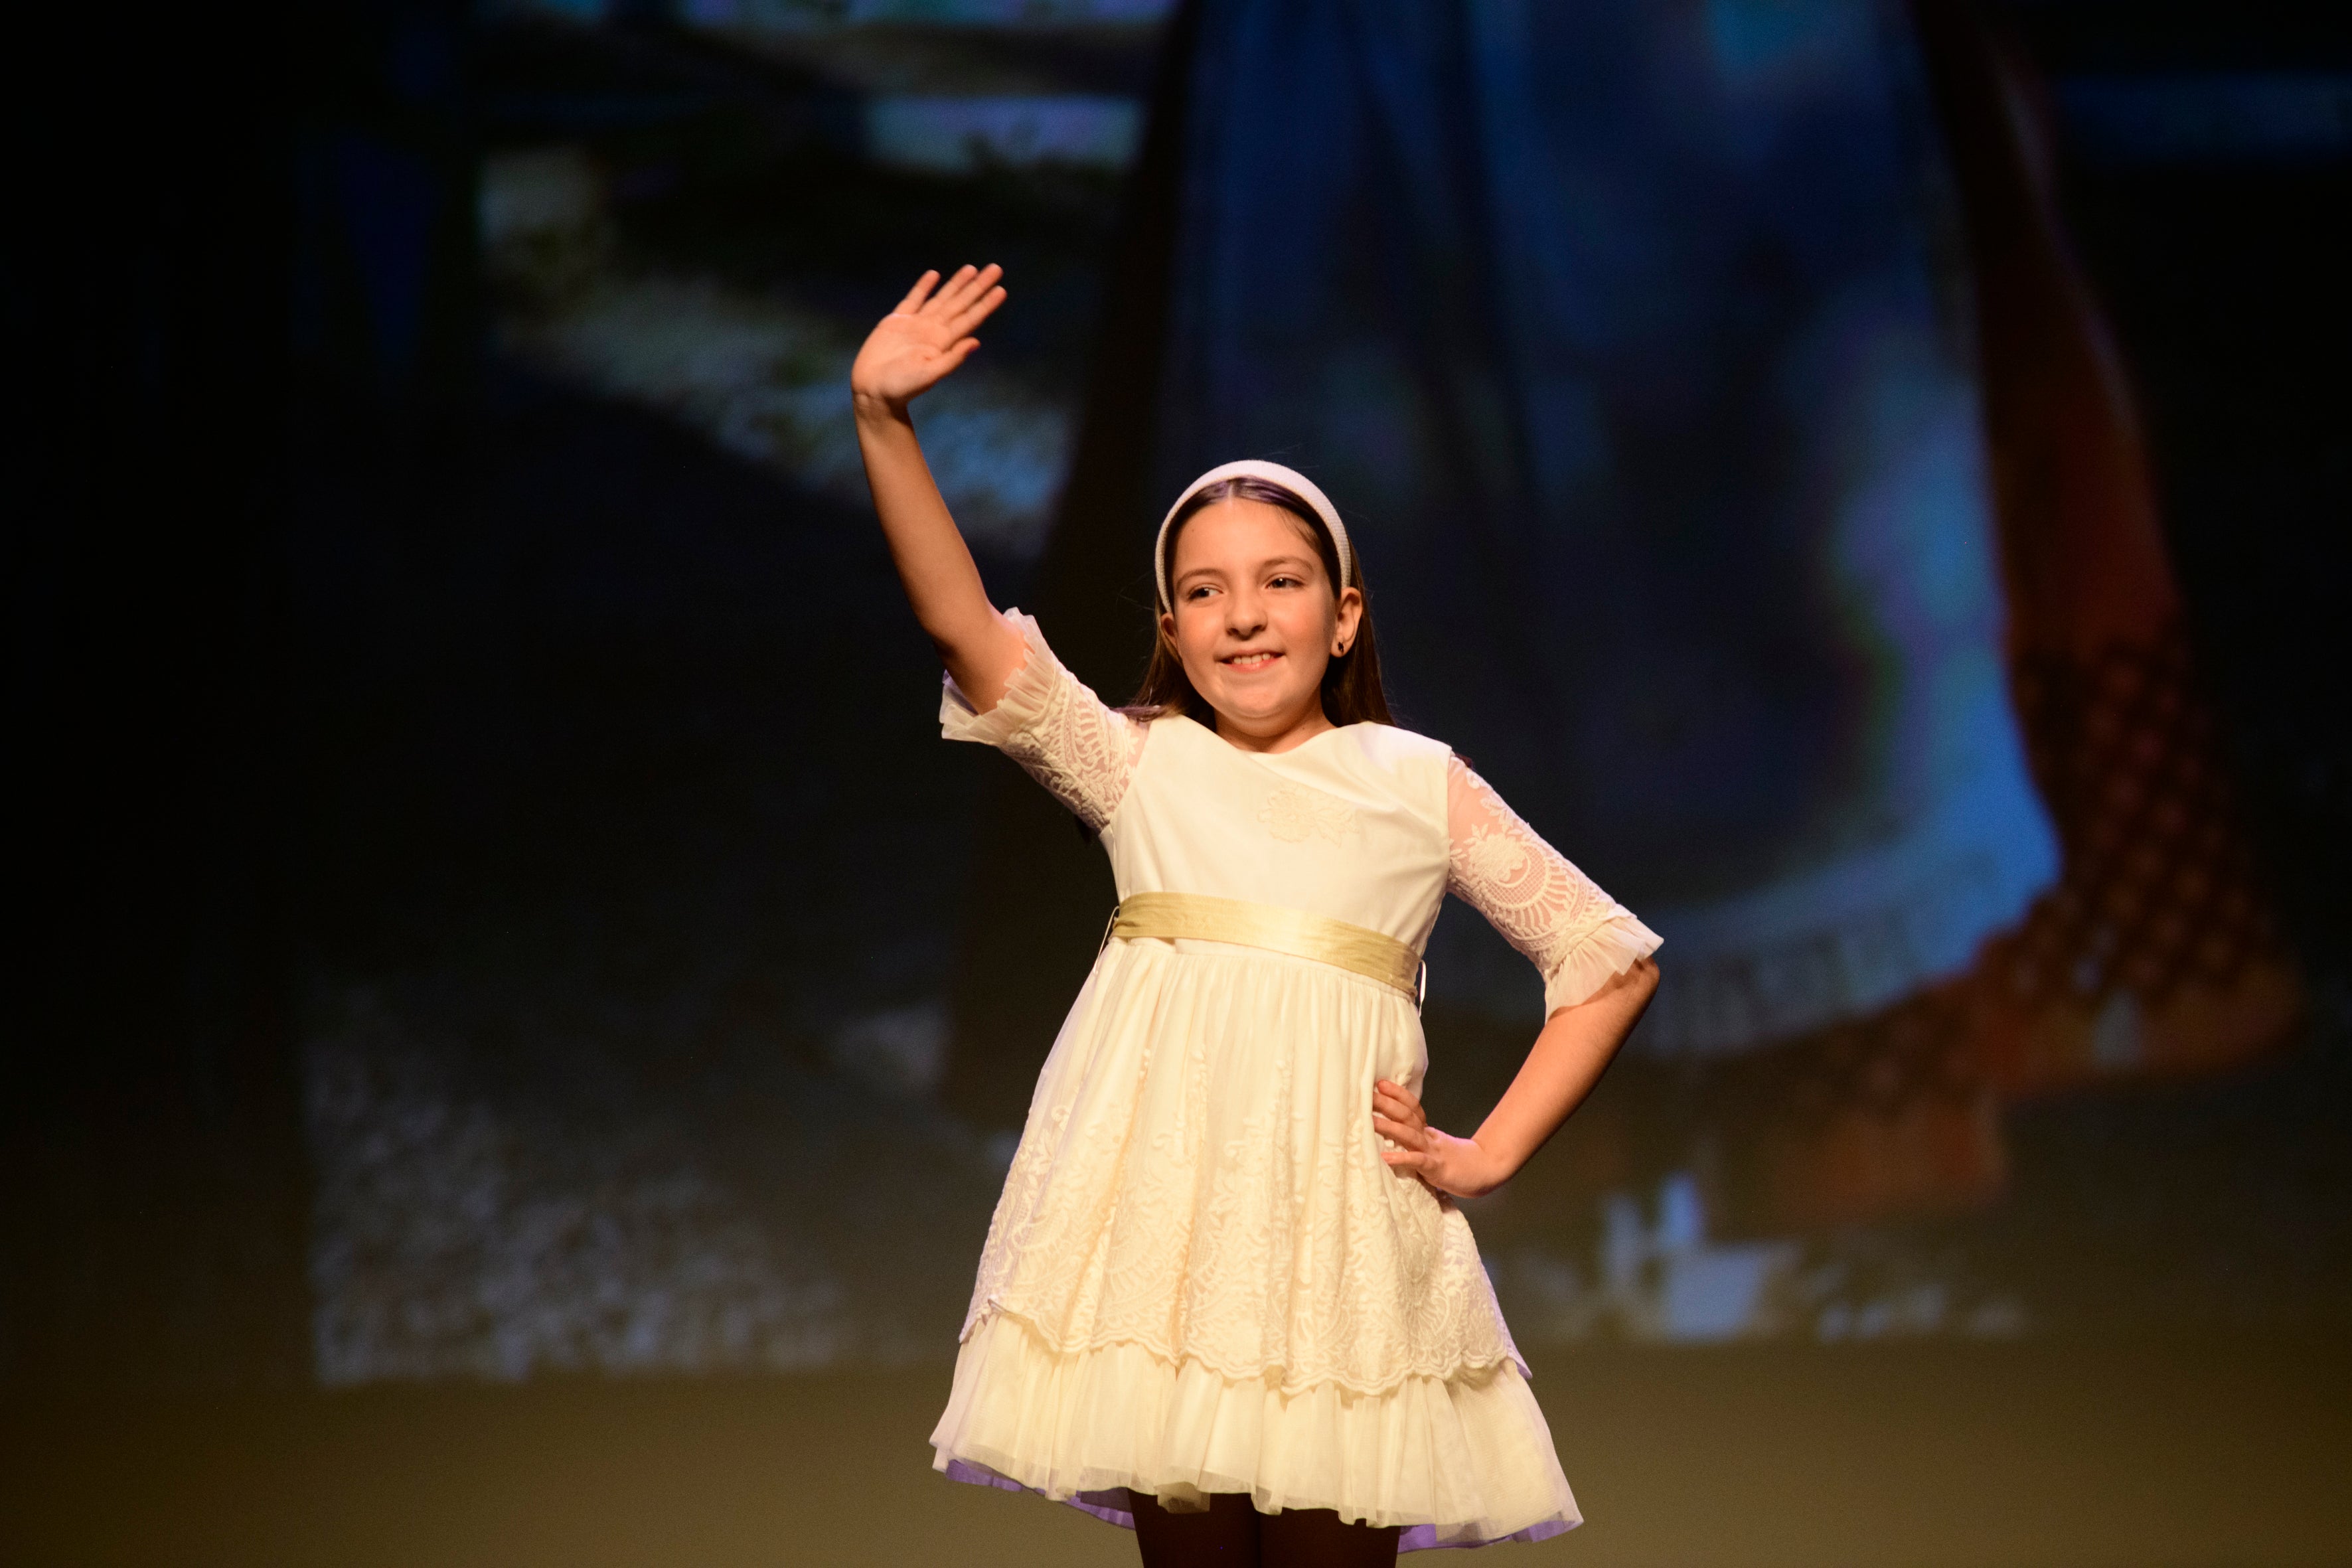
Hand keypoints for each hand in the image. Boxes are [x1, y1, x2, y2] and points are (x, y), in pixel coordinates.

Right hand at [851, 265, 1005, 412]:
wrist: (873, 391)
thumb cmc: (901, 388)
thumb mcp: (929, 375)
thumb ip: (952, 359)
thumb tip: (976, 343)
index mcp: (944, 343)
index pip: (970, 319)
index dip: (985, 304)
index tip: (1001, 290)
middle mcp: (934, 331)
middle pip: (960, 303)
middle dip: (977, 286)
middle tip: (996, 268)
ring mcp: (916, 325)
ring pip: (941, 298)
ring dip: (956, 284)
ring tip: (971, 269)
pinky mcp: (897, 322)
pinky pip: (914, 299)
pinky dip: (924, 287)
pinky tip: (934, 275)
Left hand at [1373, 1078, 1507, 1198]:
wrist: (1485, 1172)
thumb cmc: (1455, 1161)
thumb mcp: (1434, 1145)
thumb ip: (1416, 1139)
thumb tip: (1391, 1129)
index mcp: (1427, 1131)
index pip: (1413, 1107)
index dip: (1398, 1094)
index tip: (1381, 1083)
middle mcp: (1429, 1137)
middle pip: (1408, 1116)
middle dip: (1388, 1104)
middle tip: (1369, 1094)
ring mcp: (1433, 1151)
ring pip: (1410, 1135)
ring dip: (1390, 1127)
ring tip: (1370, 1121)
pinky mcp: (1437, 1169)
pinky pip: (1417, 1161)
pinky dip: (1401, 1158)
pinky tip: (1386, 1158)